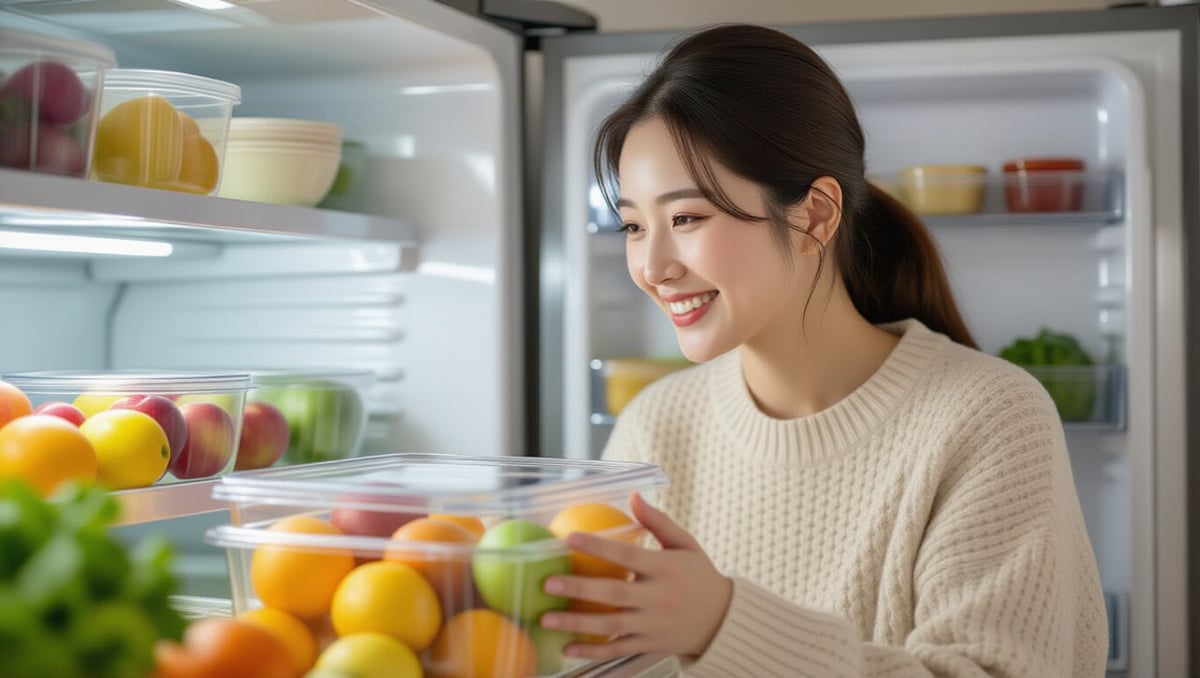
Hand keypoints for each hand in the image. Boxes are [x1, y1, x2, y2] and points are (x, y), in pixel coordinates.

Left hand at [540, 492, 732, 659]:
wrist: (723, 620)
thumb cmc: (699, 576)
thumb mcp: (686, 544)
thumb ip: (658, 522)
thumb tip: (633, 496)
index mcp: (665, 568)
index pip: (627, 555)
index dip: (598, 547)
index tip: (569, 539)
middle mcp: (658, 598)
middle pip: (613, 593)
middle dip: (579, 587)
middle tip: (548, 582)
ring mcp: (653, 625)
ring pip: (610, 626)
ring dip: (576, 623)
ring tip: (546, 618)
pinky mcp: (650, 645)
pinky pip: (617, 649)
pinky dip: (592, 651)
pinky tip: (567, 648)